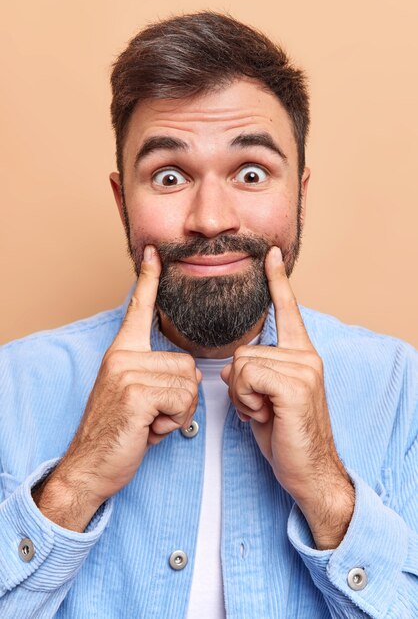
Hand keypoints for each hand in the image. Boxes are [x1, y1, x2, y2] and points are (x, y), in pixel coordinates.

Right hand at [34, 245, 200, 530]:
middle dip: (181, 398)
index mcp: (122, 353)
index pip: (138, 310)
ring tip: (151, 422)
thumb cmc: (119, 432)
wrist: (91, 466)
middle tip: (153, 415)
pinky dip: (174, 421)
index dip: (149, 280)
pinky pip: (182, 400)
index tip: (154, 253)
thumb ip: (159, 376)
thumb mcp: (137, 396)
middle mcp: (122, 356)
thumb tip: (193, 375)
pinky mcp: (135, 393)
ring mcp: (127, 373)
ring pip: (189, 384)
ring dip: (178, 412)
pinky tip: (150, 429)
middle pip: (187, 365)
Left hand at [221, 246, 353, 548]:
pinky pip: (247, 376)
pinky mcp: (295, 385)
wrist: (309, 471)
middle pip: (243, 349)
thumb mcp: (264, 401)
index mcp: (300, 355)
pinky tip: (264, 414)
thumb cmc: (285, 436)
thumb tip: (227, 367)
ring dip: (242, 394)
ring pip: (241, 363)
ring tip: (264, 412)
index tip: (271, 255)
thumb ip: (251, 375)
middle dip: (240, 384)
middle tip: (261, 408)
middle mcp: (305, 356)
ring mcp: (303, 368)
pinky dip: (245, 399)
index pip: (287, 311)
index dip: (277, 282)